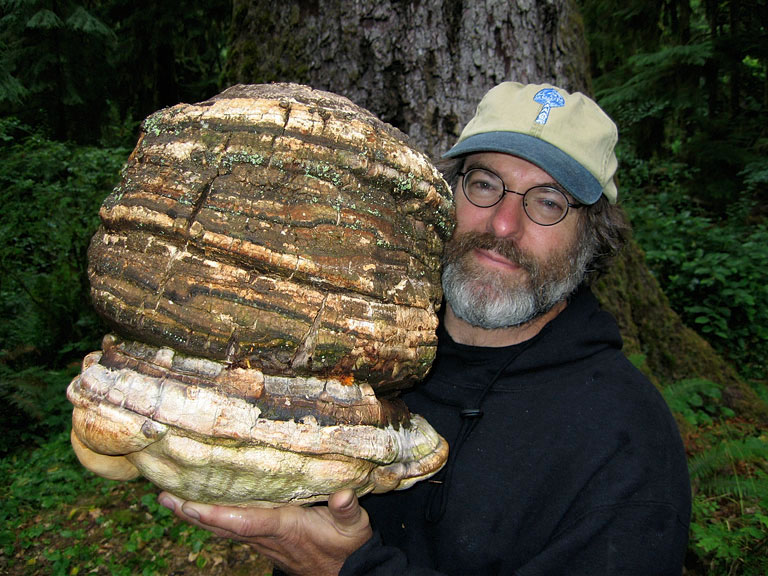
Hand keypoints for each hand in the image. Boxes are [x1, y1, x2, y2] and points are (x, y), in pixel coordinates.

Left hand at [158, 489, 372, 575]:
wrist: (346, 573)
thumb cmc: (347, 547)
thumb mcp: (353, 527)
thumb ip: (348, 510)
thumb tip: (343, 494)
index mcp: (283, 528)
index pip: (243, 521)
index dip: (215, 514)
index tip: (189, 504)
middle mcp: (265, 536)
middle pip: (221, 525)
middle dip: (192, 512)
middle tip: (164, 497)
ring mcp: (262, 540)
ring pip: (222, 528)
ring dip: (196, 515)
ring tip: (171, 499)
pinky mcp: (263, 540)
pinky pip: (230, 528)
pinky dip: (211, 518)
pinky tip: (200, 509)